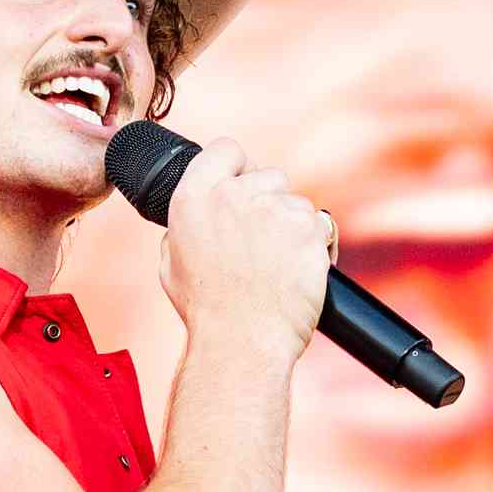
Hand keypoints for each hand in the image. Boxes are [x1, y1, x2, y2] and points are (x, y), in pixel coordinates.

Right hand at [156, 137, 328, 360]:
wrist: (243, 342)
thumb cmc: (207, 313)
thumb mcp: (172, 264)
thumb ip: (186, 227)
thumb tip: (201, 214)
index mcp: (193, 199)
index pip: (225, 149)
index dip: (238, 167)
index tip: (243, 186)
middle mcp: (232, 195)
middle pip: (268, 175)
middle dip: (269, 202)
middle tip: (261, 242)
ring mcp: (273, 208)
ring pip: (296, 202)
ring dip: (292, 227)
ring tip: (277, 266)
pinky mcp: (307, 227)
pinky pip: (320, 225)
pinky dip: (315, 246)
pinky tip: (298, 271)